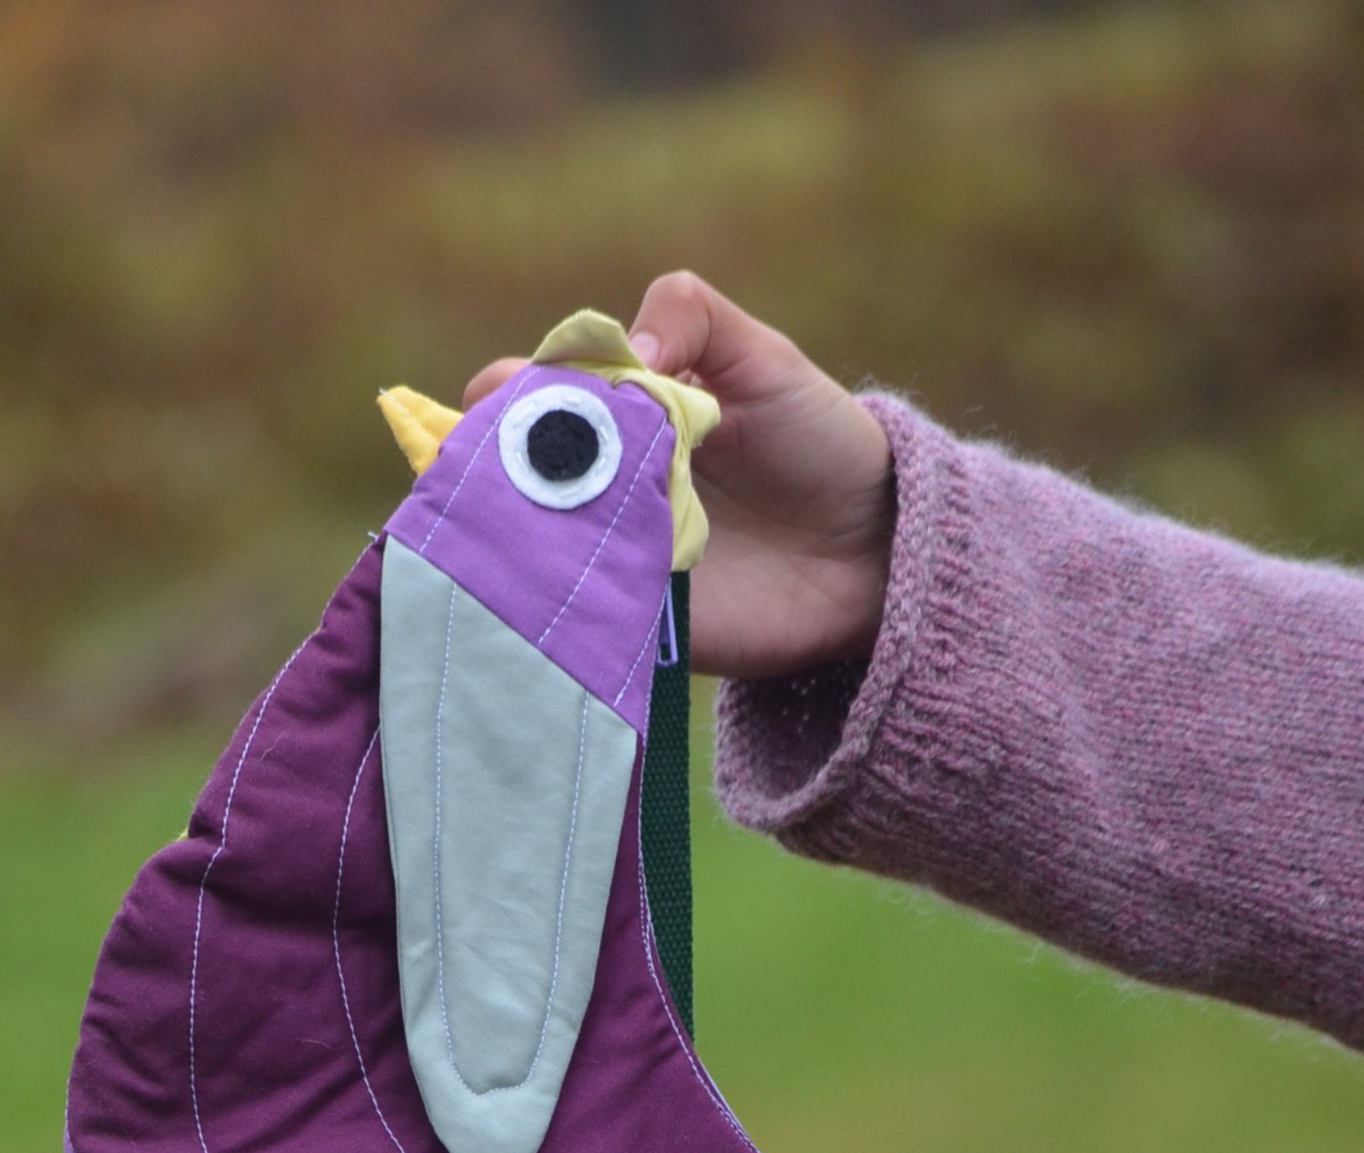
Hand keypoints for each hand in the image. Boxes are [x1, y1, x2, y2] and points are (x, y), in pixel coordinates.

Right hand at [464, 272, 892, 680]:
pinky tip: (558, 586)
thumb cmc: (817, 442)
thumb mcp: (763, 354)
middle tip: (520, 466)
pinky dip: (558, 602)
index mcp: (613, 413)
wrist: (874, 551)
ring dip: (515, 536)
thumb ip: (692, 319)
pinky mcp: (630, 623)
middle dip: (489, 467)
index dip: (505, 393)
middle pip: (503, 476)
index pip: (522, 395)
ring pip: (524, 548)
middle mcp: (596, 485)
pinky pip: (574, 615)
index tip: (515, 394)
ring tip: (535, 526)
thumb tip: (627, 352)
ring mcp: (607, 557)